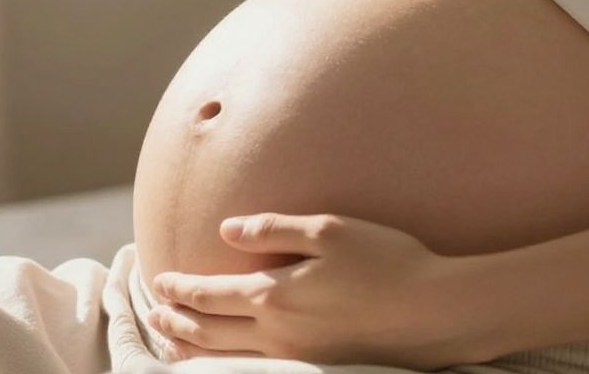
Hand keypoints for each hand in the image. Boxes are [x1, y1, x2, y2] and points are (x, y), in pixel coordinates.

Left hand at [145, 212, 488, 367]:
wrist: (434, 313)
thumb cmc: (387, 261)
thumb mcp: (331, 229)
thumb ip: (273, 229)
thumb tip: (226, 230)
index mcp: (275, 294)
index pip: (208, 295)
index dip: (178, 288)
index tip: (158, 280)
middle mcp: (277, 332)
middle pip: (207, 333)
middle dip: (174, 321)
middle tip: (153, 312)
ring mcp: (296, 356)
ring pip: (226, 357)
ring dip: (192, 346)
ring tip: (173, 338)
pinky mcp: (317, 368)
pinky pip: (254, 368)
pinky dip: (226, 362)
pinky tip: (226, 356)